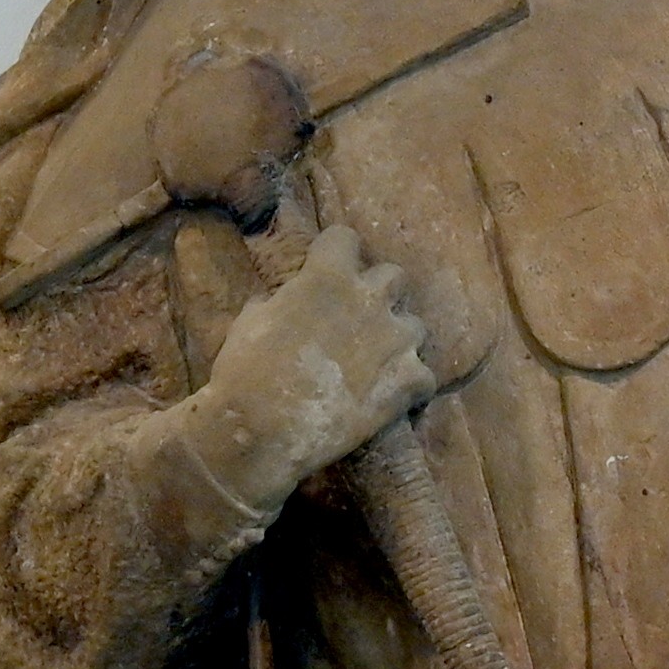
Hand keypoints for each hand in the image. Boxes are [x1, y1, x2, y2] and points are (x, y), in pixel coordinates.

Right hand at [179, 215, 439, 512]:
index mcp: (327, 275)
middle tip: (359, 320)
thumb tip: (279, 301)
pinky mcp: (408, 381)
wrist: (261, 429)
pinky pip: (425, 378)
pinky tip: (393, 400)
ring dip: (399, 341)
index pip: (345, 238)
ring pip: (416, 326)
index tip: (327, 271)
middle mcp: (370, 298)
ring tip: (378, 365)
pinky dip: (412, 388)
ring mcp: (395, 339)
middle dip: (379, 294)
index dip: (335, 255)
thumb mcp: (249, 322)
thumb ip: (276, 302)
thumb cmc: (243, 372)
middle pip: (393, 277)